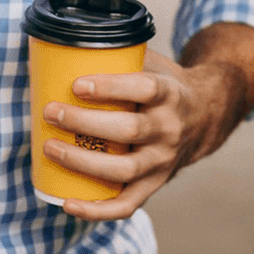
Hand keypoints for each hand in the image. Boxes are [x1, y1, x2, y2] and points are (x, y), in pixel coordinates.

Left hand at [42, 23, 253, 221]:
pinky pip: (127, 204)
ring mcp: (163, 160)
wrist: (203, 116)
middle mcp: (170, 129)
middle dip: (85, 122)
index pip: (145, 89)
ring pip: (124, 169)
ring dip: (83, 162)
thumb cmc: (164, 86)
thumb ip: (122, 56)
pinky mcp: (155, 184)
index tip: (77, 84)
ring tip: (50, 147)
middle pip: (129, 130)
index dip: (111, 87)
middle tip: (52, 111)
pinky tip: (68, 203)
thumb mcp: (154, 64)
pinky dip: (97, 210)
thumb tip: (69, 43)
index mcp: (171, 93)